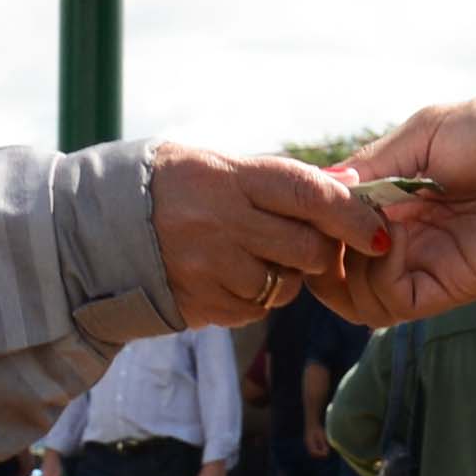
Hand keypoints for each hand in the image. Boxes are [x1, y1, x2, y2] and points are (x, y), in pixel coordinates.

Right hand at [146, 143, 398, 324]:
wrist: (97, 227)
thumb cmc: (171, 185)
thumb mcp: (219, 164)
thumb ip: (282, 178)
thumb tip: (350, 186)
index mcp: (229, 178)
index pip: (311, 196)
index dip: (352, 216)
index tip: (378, 232)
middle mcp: (222, 224)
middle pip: (306, 249)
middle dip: (320, 250)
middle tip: (309, 241)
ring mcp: (209, 269)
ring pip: (284, 287)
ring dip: (286, 276)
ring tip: (259, 255)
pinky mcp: (199, 305)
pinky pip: (254, 310)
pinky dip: (256, 298)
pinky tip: (233, 276)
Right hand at [335, 94, 475, 317]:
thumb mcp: (428, 132)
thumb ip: (375, 164)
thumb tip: (322, 186)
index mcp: (400, 194)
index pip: (336, 223)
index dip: (313, 216)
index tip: (305, 197)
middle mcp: (408, 235)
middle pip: (337, 268)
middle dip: (317, 248)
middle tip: (322, 223)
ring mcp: (428, 264)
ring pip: (357, 299)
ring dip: (341, 267)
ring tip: (359, 229)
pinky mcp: (451, 288)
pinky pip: (392, 303)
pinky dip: (375, 274)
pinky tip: (390, 237)